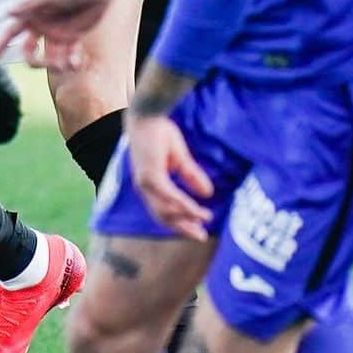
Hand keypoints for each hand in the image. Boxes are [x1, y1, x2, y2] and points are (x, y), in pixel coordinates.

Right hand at [0, 0, 114, 67]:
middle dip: (38, 62)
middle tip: (53, 64)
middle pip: (29, 52)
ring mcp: (57, 34)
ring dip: (58, 65)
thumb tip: (8, 12)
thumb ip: (31, 6)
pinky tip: (77, 63)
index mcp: (33, 16)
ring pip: (50, 58)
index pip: (11, 33)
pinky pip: (69, 55)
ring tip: (70, 65)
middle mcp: (42, 27)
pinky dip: (72, 61)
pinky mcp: (73, 37)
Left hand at [126, 112, 213, 241]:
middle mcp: (144, 187)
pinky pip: (169, 195)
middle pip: (163, 216)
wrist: (149, 115)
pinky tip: (196, 210)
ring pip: (166, 210)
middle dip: (183, 227)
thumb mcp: (180, 159)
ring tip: (204, 219)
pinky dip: (183, 204)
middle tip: (201, 236)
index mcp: (148, 185)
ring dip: (186, 217)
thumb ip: (192, 176)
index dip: (180, 223)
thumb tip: (208, 193)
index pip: (163, 211)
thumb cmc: (160, 133)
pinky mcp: (151, 174)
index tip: (199, 231)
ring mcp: (146, 182)